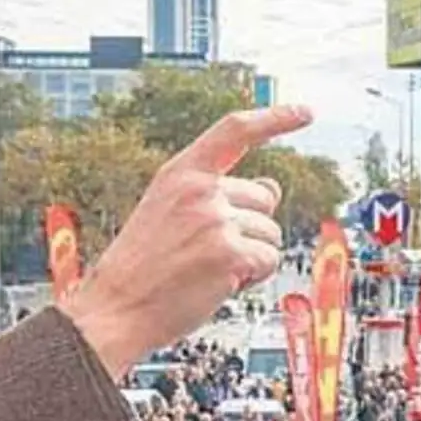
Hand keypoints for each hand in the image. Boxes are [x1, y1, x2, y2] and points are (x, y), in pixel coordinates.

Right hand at [63, 106, 314, 375]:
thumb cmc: (143, 267)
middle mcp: (200, 190)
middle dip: (250, 228)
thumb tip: (274, 187)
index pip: (234, 131)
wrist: (115, 307)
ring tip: (210, 270)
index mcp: (180, 173)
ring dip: (252, 256)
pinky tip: (221, 284)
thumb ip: (220, 196)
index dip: (274, 119)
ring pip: (270, 233)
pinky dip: (254, 277)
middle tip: (211, 252)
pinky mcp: (230, 253)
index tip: (304, 113)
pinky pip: (269, 260)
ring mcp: (216, 220)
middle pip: (263, 199)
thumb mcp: (171, 214)